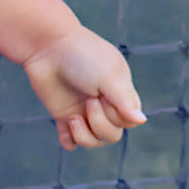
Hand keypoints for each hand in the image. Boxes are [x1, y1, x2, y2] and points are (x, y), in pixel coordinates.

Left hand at [20, 23, 145, 150]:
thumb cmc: (81, 55)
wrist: (46, 46)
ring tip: (73, 119)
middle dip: (101, 124)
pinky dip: (69, 141)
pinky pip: (70, 141)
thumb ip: (125, 101)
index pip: (129, 121)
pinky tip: (65, 128)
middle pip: (112, 135)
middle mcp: (103, 104)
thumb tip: (142, 121)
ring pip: (93, 141)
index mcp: (119, 91)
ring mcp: (83, 111)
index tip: (105, 98)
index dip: (119, 117)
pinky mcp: (63, 115)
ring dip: (84, 136)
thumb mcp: (108, 75)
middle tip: (89, 102)